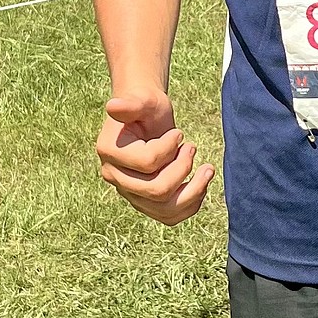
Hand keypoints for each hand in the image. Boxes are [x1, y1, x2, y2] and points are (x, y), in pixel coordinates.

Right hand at [96, 89, 214, 223]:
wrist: (146, 119)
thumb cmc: (147, 107)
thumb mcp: (145, 100)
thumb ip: (132, 104)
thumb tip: (113, 106)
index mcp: (110, 152)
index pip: (148, 162)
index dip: (169, 147)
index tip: (178, 133)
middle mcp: (114, 176)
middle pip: (156, 191)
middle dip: (183, 169)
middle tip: (192, 148)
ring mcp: (129, 192)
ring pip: (165, 210)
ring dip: (194, 191)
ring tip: (207, 169)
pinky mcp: (144, 202)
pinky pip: (170, 217)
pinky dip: (191, 204)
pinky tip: (202, 185)